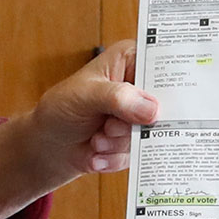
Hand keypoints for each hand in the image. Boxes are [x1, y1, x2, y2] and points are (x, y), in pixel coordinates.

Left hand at [0, 40, 158, 218]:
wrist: (48, 145)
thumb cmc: (61, 109)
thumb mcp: (84, 95)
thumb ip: (117, 98)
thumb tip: (153, 110)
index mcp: (133, 60)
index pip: (165, 66)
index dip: (170, 85)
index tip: (160, 105)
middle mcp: (142, 87)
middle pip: (165, 105)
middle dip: (134, 124)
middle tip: (109, 127)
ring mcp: (141, 116)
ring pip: (150, 134)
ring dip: (118, 143)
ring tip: (96, 139)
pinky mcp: (136, 142)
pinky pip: (138, 155)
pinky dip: (113, 158)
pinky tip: (94, 154)